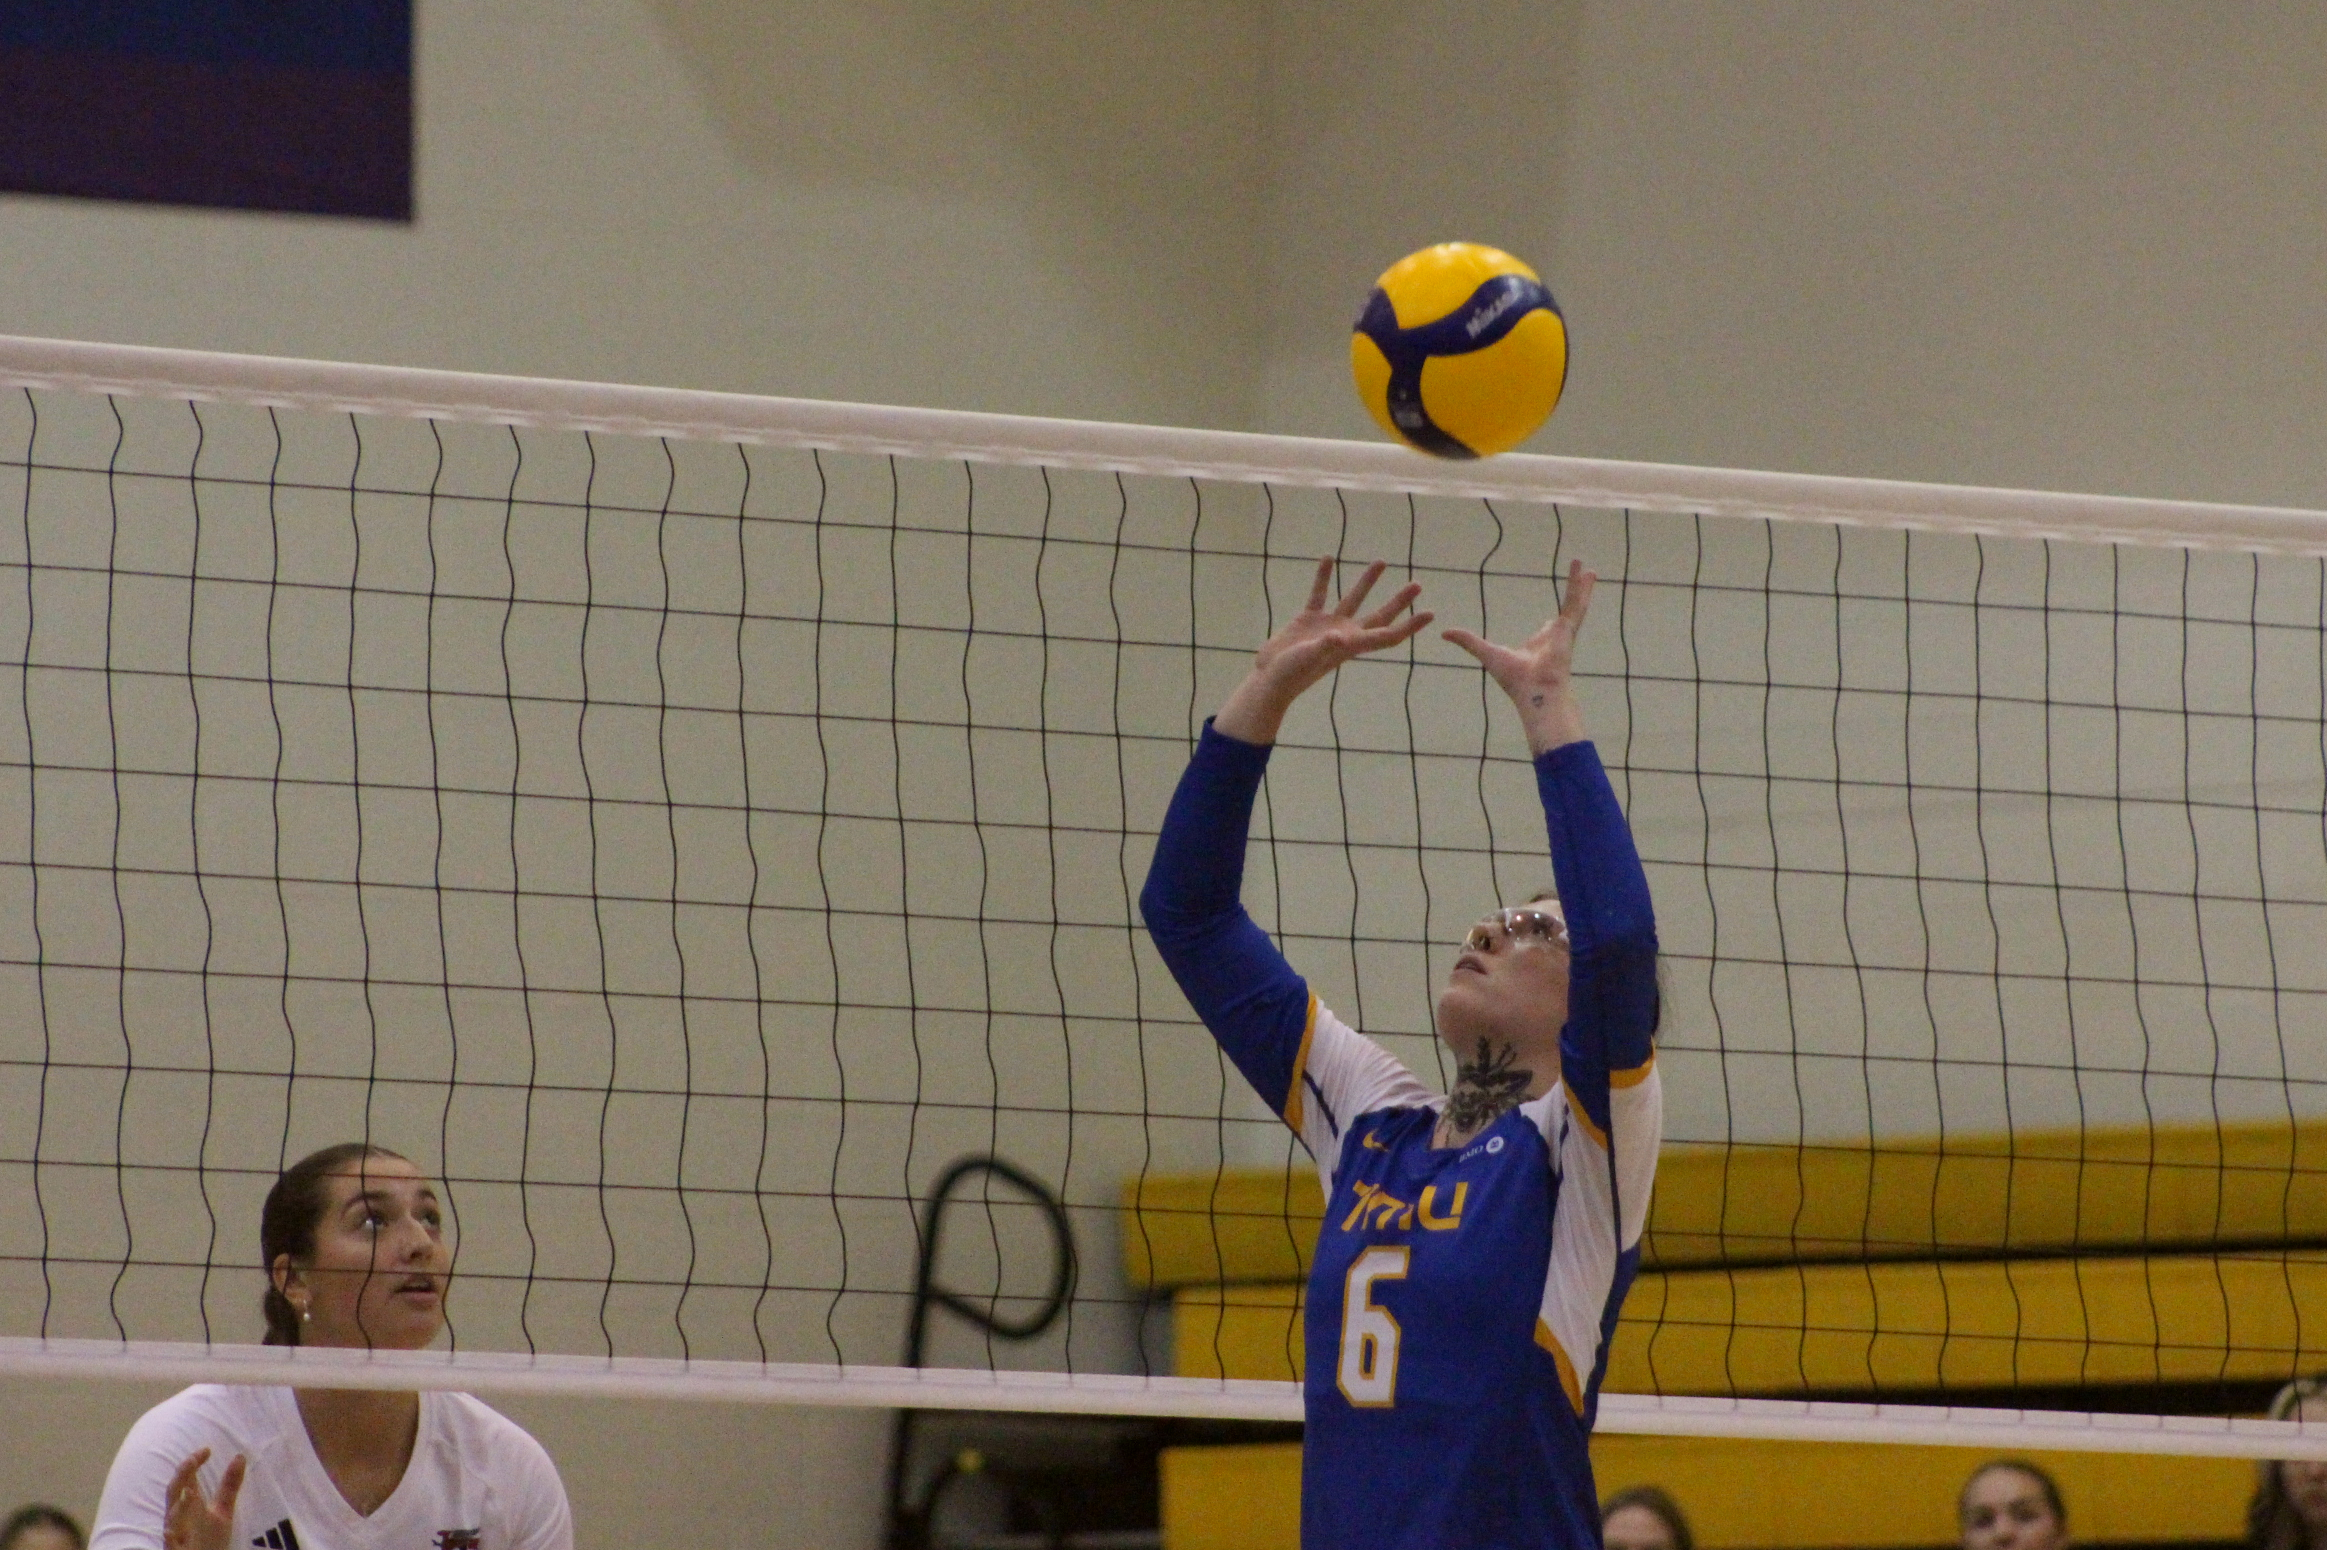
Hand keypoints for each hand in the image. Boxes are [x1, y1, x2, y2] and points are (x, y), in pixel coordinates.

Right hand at [163, 1448, 245, 1549]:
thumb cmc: (210, 1538)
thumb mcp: (223, 1510)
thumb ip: (230, 1486)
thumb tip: (240, 1456)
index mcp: (190, 1505)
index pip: (187, 1479)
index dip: (193, 1463)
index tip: (207, 1449)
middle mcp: (180, 1517)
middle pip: (174, 1494)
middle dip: (181, 1477)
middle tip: (192, 1461)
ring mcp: (176, 1535)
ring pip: (170, 1520)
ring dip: (177, 1507)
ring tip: (188, 1492)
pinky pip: (169, 1545)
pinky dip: (169, 1539)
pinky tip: (169, 1533)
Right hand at [1214, 557, 1431, 744]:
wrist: (1270, 678)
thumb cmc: (1291, 674)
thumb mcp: (1309, 659)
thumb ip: (1324, 647)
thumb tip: (1337, 636)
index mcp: (1352, 645)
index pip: (1388, 635)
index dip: (1410, 626)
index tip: (1430, 614)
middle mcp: (1345, 634)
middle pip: (1379, 615)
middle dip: (1399, 601)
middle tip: (1417, 584)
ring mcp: (1327, 625)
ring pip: (1353, 598)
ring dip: (1367, 581)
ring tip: (1381, 562)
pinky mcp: (1308, 619)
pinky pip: (1320, 593)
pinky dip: (1324, 577)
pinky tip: (1328, 559)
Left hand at [1443, 559, 1595, 754]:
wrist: (1534, 692)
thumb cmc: (1515, 681)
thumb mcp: (1487, 653)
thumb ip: (1468, 641)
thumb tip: (1444, 633)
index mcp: (1539, 646)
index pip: (1545, 632)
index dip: (1548, 627)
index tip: (1549, 623)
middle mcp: (1555, 639)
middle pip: (1565, 613)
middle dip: (1572, 598)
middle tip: (1580, 584)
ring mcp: (1565, 633)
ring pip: (1575, 604)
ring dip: (1581, 586)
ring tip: (1590, 569)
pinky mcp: (1569, 628)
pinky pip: (1576, 603)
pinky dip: (1581, 588)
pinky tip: (1588, 573)